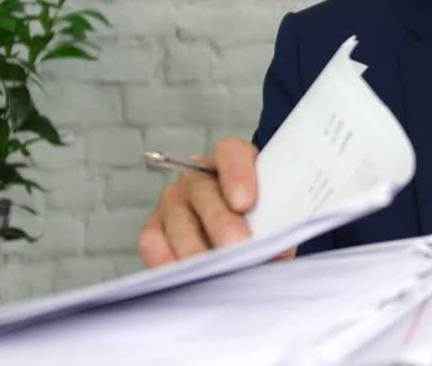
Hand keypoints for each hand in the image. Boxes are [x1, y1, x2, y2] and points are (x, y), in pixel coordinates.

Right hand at [137, 137, 295, 266]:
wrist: (243, 236)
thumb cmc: (263, 220)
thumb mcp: (275, 214)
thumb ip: (276, 222)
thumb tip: (277, 248)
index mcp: (232, 160)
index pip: (231, 154)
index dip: (238, 175)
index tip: (246, 202)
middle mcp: (198, 177)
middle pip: (205, 192)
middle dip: (222, 222)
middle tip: (238, 245)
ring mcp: (172, 202)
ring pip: (181, 221)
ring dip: (198, 247)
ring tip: (217, 270)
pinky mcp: (155, 229)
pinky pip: (154, 242)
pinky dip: (168, 260)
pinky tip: (185, 276)